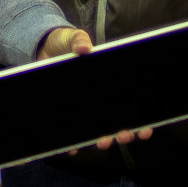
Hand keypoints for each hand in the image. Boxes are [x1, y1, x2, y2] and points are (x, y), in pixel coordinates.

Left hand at [37, 27, 153, 151]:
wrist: (42, 47)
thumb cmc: (64, 42)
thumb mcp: (73, 38)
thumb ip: (79, 40)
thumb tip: (85, 48)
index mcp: (107, 80)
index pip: (129, 102)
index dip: (140, 118)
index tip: (145, 130)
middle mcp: (98, 97)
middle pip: (116, 120)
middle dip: (124, 132)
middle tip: (125, 136)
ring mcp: (82, 105)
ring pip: (97, 129)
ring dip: (103, 139)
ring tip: (103, 143)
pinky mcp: (66, 110)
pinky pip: (71, 130)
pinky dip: (72, 142)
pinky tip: (73, 148)